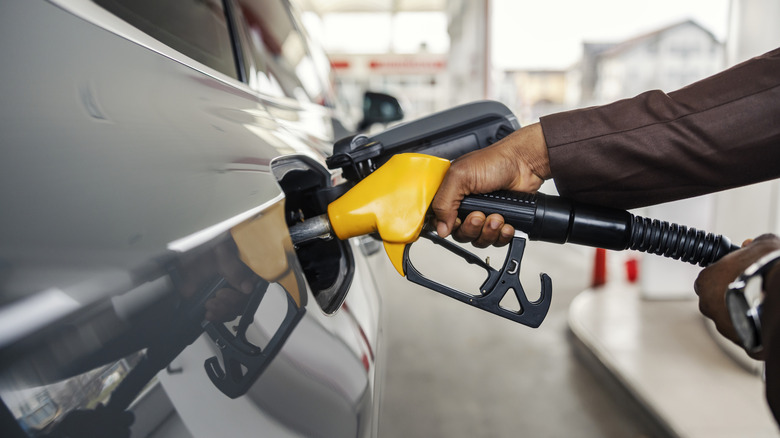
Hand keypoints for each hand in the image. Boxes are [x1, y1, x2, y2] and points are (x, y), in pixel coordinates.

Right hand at [431, 123, 550, 246]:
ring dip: (488, 231)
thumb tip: (440, 228)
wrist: (525, 163)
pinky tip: (506, 222)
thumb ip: (444, 202)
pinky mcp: (499, 222)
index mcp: (451, 195)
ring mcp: (483, 215)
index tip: (457, 220)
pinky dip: (502, 235)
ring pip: (478, 239)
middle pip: (460, 234)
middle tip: (479, 215)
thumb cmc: (495, 161)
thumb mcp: (460, 177)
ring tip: (497, 216)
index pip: (439, 221)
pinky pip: (496, 240)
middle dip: (471, 228)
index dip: (447, 226)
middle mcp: (465, 206)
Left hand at [694, 234, 779, 358]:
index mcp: (706, 281)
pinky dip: (756, 327)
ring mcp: (724, 326)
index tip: (737, 273)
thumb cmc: (768, 269)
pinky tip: (767, 318)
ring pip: (731, 318)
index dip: (724, 275)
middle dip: (732, 295)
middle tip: (753, 288)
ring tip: (764, 303)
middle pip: (717, 300)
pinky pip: (747, 334)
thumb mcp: (763, 245)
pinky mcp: (742, 342)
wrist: (779, 297)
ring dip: (744, 312)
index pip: (707, 279)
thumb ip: (753, 244)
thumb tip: (751, 244)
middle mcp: (708, 305)